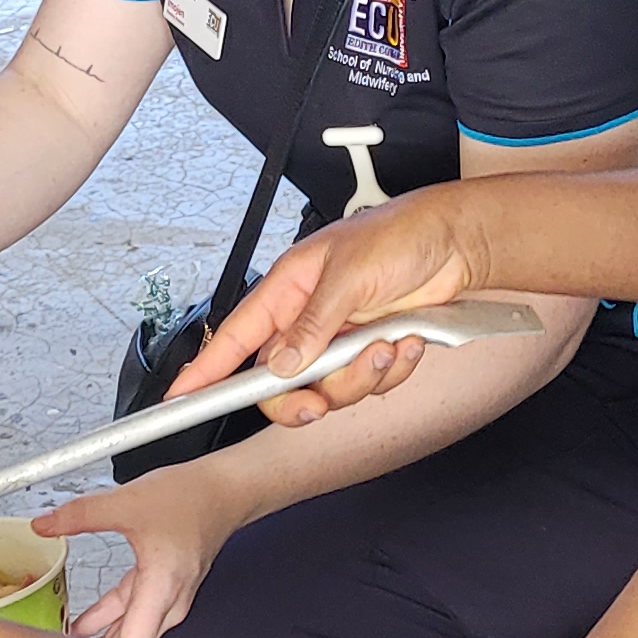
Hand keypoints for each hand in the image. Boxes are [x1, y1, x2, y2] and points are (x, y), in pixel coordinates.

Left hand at [36, 462, 247, 637]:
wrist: (223, 490)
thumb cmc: (190, 499)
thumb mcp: (127, 502)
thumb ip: (81, 515)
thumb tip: (44, 526)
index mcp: (162, 589)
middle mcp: (169, 602)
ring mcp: (168, 598)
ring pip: (131, 632)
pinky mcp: (164, 589)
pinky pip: (133, 614)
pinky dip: (109, 621)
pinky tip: (85, 625)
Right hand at [171, 185, 480, 424]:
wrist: (457, 241)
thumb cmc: (400, 233)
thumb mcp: (350, 271)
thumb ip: (314, 321)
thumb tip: (284, 363)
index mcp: (287, 290)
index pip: (234, 338)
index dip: (205, 372)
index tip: (180, 402)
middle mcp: (308, 318)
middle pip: (279, 381)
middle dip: (300, 398)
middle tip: (318, 404)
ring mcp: (340, 338)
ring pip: (329, 388)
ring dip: (360, 378)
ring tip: (386, 346)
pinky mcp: (371, 350)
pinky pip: (368, 384)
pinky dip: (390, 371)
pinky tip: (406, 343)